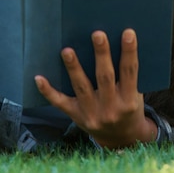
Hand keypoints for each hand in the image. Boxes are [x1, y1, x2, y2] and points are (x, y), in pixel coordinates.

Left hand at [35, 29, 156, 147]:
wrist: (121, 140)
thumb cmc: (127, 107)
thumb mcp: (135, 94)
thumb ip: (127, 75)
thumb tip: (117, 39)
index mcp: (129, 100)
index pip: (130, 72)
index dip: (129, 52)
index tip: (128, 32)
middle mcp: (111, 108)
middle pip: (105, 77)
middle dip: (101, 55)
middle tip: (97, 34)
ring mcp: (92, 113)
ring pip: (81, 87)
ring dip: (74, 68)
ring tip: (67, 50)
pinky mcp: (76, 116)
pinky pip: (60, 103)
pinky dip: (48, 91)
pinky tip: (39, 78)